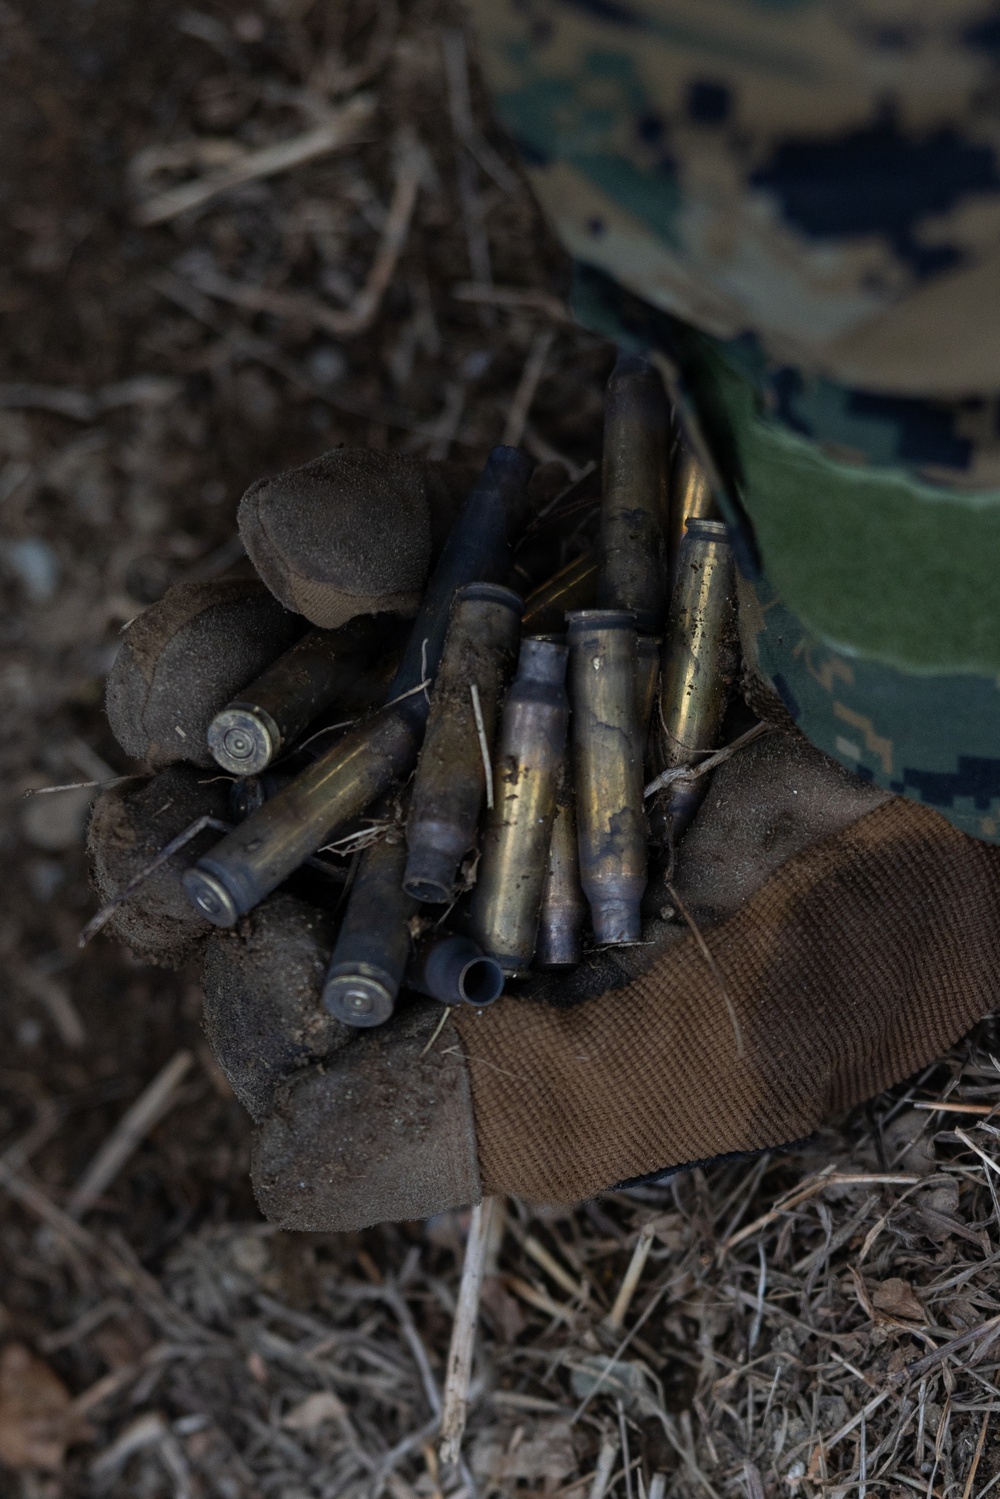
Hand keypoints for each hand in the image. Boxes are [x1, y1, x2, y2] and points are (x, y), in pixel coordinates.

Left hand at [87, 448, 999, 1228]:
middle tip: (176, 829)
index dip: (259, 1001)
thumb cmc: (887, 897)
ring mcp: (459, 699)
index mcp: (488, 993)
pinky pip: (359, 538)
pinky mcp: (491, 560)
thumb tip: (278, 1162)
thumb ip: (520, 1122)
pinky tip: (315, 553)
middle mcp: (455, 850)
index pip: (301, 1026)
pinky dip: (323, 534)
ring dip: (200, 689)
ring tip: (213, 697)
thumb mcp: (727, 1052)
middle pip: (249, 857)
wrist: (983, 693)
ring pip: (263, 696)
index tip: (284, 950)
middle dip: (179, 848)